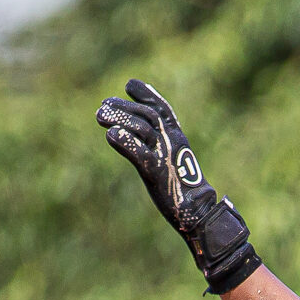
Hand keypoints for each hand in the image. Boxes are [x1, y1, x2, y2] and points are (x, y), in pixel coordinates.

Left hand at [95, 79, 262, 292]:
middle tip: (103, 107)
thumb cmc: (183, 192)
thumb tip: (139, 140)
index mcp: (178, 139)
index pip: (162, 109)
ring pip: (141, 128)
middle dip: (123, 108)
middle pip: (146, 116)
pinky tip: (110, 136)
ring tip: (99, 116)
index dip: (147, 94)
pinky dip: (124, 142)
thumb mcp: (172, 164)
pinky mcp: (157, 173)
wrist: (199, 214)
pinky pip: (139, 153)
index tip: (129, 85)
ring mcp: (166, 156)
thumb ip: (156, 150)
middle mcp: (173, 142)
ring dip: (118, 119)